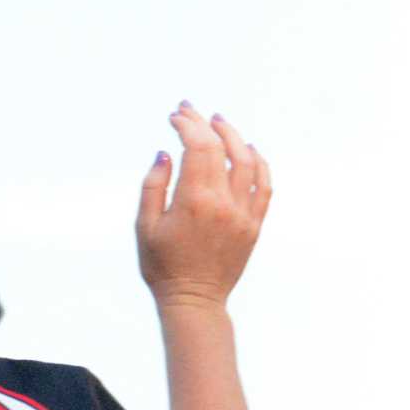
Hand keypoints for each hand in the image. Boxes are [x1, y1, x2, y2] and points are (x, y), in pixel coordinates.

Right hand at [137, 102, 270, 309]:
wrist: (195, 300)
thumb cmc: (163, 265)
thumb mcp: (145, 224)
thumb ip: (154, 184)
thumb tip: (166, 152)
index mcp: (194, 201)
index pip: (198, 146)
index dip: (186, 124)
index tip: (174, 116)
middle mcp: (225, 204)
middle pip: (222, 148)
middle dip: (205, 123)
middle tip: (191, 110)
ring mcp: (244, 215)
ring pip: (249, 163)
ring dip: (235, 137)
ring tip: (220, 122)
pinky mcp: (254, 226)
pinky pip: (265, 187)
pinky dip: (260, 164)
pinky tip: (249, 150)